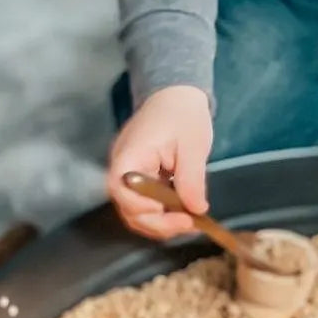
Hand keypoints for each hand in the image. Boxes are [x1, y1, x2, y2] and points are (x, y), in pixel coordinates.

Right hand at [107, 85, 212, 239]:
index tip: (182, 217)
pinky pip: (142, 201)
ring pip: (135, 210)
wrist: (176, 93)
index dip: (151, 213)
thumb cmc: (183, 114)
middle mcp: (121, 168)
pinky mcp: (137, 176)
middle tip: (189, 224)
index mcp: (129, 157)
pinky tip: (181, 210)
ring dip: (160, 220)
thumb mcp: (193, 146)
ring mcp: (127, 173)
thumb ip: (191, 180)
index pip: (125, 195)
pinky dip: (160, 210)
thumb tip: (195, 209)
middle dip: (159, 223)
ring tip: (188, 220)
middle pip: (129, 209)